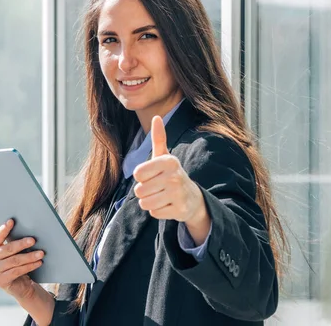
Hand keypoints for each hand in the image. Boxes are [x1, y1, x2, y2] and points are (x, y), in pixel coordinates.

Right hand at [0, 219, 44, 299]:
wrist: (17, 284)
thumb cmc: (15, 262)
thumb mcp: (13, 251)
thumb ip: (14, 242)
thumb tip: (28, 229)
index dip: (4, 229)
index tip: (12, 221)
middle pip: (8, 249)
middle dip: (22, 244)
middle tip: (33, 240)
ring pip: (14, 261)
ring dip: (29, 256)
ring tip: (41, 253)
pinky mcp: (0, 281)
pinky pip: (17, 271)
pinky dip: (29, 266)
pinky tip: (38, 263)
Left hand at [133, 116, 208, 239]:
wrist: (192, 197)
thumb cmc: (171, 174)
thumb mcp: (165, 156)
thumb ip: (158, 138)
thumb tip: (156, 117)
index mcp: (169, 161)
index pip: (138, 173)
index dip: (141, 176)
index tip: (152, 174)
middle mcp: (174, 177)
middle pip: (139, 190)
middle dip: (145, 191)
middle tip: (158, 187)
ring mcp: (178, 195)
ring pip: (144, 203)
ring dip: (149, 202)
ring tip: (161, 196)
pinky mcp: (179, 211)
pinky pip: (154, 213)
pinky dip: (158, 211)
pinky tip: (167, 205)